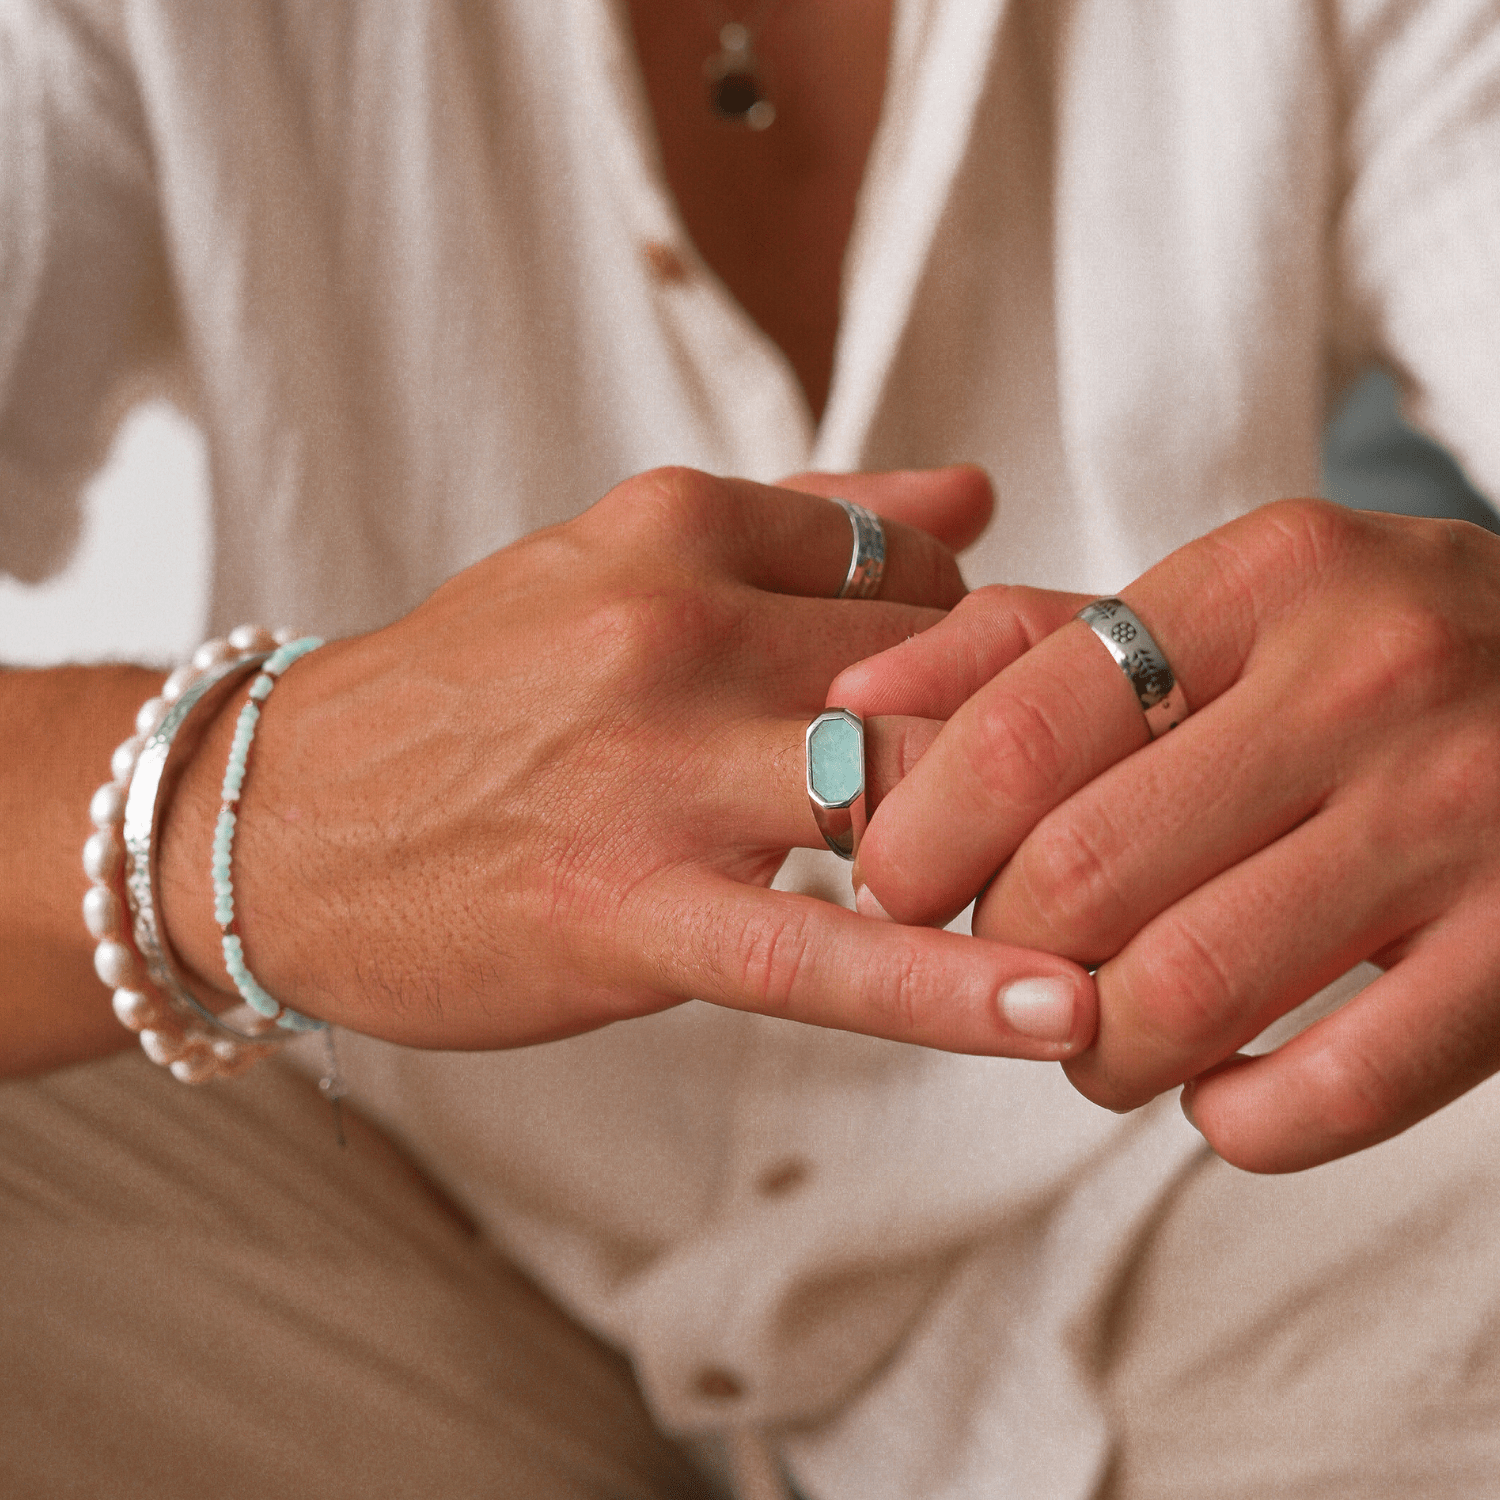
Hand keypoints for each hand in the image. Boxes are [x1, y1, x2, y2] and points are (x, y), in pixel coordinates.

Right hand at [158, 466, 1095, 1057]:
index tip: (1067, 711)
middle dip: (1067, 742)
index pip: (928, 569)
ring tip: (1138, 900)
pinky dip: (948, 984)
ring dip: (1036, 844)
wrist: (271, 814)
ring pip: (905, 787)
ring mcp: (655, 770)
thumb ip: (809, 519)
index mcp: (685, 527)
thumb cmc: (465, 694)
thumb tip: (979, 492)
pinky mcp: (626, 909)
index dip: (1019, 646)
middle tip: (1157, 803)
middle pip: (946, 671)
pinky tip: (1056, 1014)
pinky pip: (819, 950)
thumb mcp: (617, 558)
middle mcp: (680, 628)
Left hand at [835, 500, 1499, 1171]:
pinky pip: (1330, 1091)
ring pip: (1182, 992)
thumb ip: (1031, 645)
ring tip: (1098, 1034)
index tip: (889, 885)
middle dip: (999, 947)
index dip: (919, 835)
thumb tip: (854, 708)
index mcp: (1267, 580)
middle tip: (1003, 956)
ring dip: (1096, 1049)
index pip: (1021, 730)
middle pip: (1080, 872)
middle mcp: (1368, 683)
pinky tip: (1218, 1090)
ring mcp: (1462, 820)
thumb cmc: (1373, 657)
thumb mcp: (1223, 603)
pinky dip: (1235, 1119)